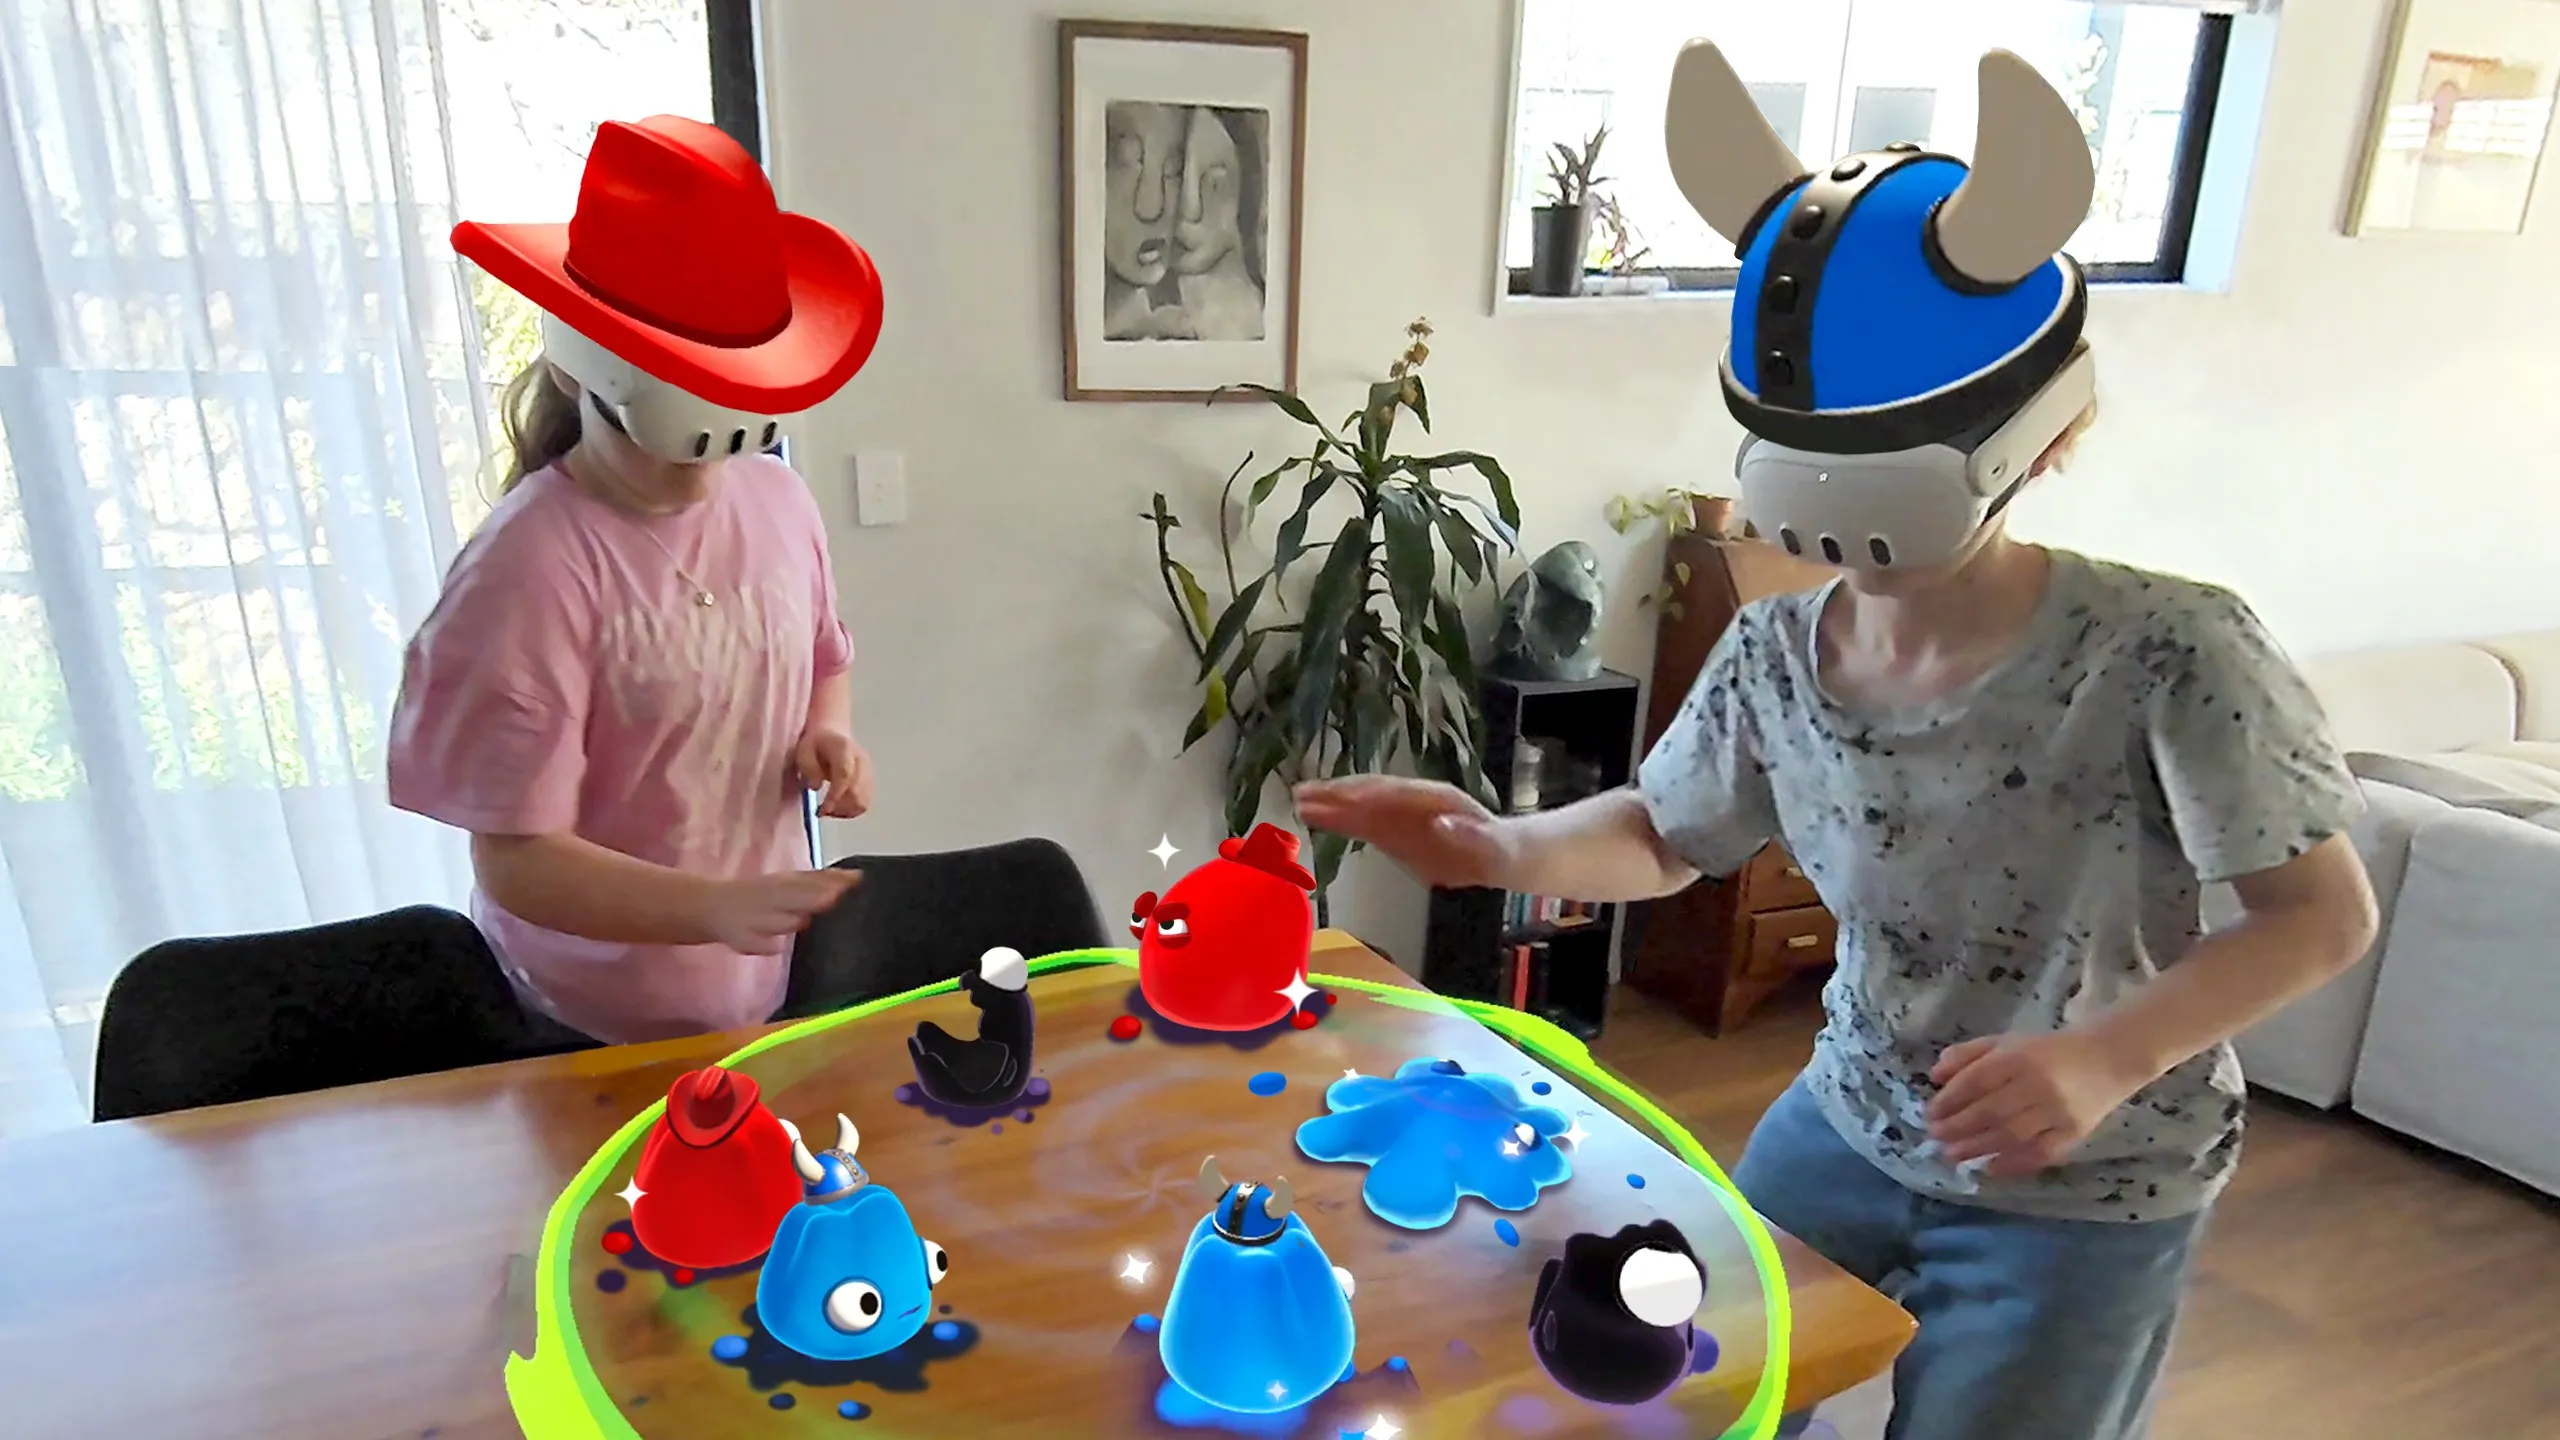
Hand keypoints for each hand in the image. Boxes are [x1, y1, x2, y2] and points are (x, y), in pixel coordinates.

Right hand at [697, 869, 862, 954]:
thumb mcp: (788, 881)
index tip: (854, 881)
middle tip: (834, 896)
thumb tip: (858, 876)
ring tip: (803, 919)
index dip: (831, 881)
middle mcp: (771, 898)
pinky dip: (765, 944)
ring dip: (791, 921)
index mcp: (783, 882)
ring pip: (778, 921)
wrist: (712, 906)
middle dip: (814, 897)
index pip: (809, 880)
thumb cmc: (762, 894)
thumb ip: (822, 879)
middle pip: (794, 897)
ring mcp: (755, 919)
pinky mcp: (742, 940)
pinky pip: (758, 944)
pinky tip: (772, 946)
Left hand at [794, 726, 873, 818]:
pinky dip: (851, 811)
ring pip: (863, 801)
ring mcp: (869, 771)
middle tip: (822, 811)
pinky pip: (864, 803)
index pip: (845, 775)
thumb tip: (816, 787)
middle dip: (839, 807)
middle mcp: (861, 760)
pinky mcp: (870, 781)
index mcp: (844, 749)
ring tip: (829, 809)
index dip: (835, 795)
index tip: (822, 809)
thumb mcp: (803, 751)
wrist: (831, 735)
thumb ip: (809, 768)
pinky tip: (838, 808)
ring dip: (845, 811)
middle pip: (858, 791)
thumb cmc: (815, 744)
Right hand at [1292, 775, 1516, 890]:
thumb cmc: (1499, 851)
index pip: (1398, 793)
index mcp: (1437, 799)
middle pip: (1371, 792)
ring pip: (1360, 805)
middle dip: (1338, 793)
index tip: (1342, 797)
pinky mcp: (1392, 832)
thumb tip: (1443, 825)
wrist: (1500, 856)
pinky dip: (1337, 820)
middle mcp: (1413, 800)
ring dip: (1330, 803)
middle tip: (1303, 794)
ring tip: (1298, 801)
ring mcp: (1400, 814)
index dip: (1370, 795)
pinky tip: (1314, 817)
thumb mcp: (1494, 848)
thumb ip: (1469, 837)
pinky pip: (1361, 824)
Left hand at [1925, 1029, 2154, 1176]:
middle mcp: (2037, 1084)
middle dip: (1957, 1128)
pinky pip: (2040, 1153)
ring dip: (1977, 1148)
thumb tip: (1934, 1076)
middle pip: (1990, 1112)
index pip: (1976, 1081)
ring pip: (2011, 1136)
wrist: (2107, 1058)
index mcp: (2019, 1057)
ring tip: (1952, 1155)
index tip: (1930, 1114)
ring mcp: (2058, 1111)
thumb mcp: (2005, 1042)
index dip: (1950, 1100)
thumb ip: (1968, 1055)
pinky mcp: (2074, 1133)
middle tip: (1935, 1137)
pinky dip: (2013, 1163)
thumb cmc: (2046, 1051)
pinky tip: (1989, 1168)